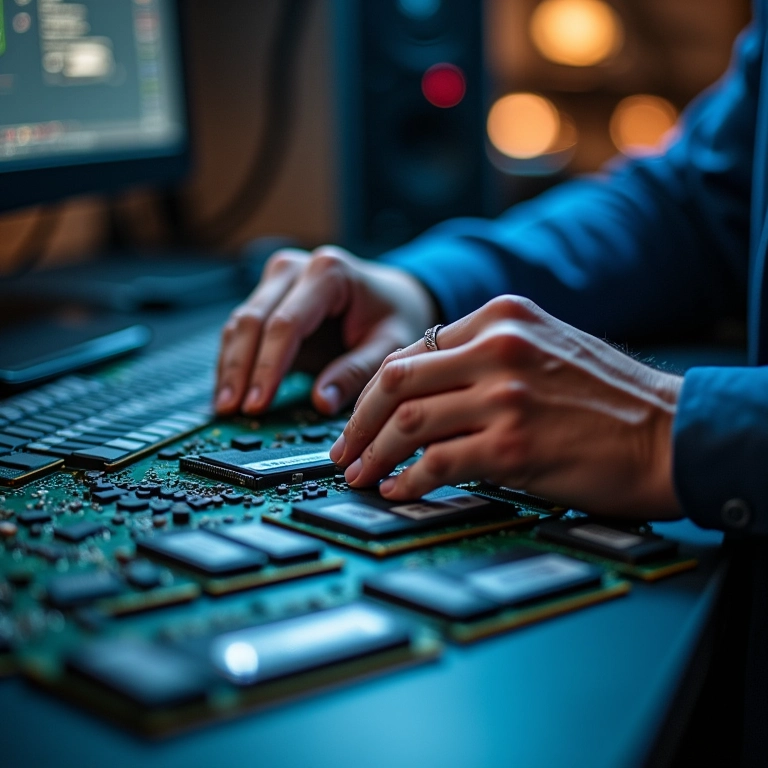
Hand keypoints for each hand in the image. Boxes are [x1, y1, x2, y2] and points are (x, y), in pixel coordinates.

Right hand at [215, 246, 437, 415]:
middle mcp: (296, 268)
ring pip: (240, 324)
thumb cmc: (394, 317)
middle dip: (241, 369)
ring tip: (225, 407)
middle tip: (233, 410)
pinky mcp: (268, 297)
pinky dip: (234, 361)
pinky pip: (241, 330)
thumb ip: (357, 371)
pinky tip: (228, 391)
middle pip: (254, 320)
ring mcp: (278, 280)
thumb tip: (322, 401)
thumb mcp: (391, 345)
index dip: (268, 367)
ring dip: (230, 367)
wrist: (394, 296)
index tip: (258, 402)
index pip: (287, 323)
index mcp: (329, 272)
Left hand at [330, 296, 683, 518]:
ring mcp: (504, 396)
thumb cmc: (609, 396)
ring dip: (373, 453)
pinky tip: (397, 491)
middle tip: (342, 451)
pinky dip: (408, 480)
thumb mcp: (544, 347)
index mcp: (500, 318)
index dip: (374, 391)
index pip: (411, 351)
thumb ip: (484, 356)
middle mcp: (498, 348)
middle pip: (395, 381)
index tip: (360, 419)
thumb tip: (425, 392)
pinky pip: (436, 462)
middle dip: (357, 421)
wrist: (671, 431)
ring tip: (359, 476)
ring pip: (406, 422)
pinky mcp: (513, 445)